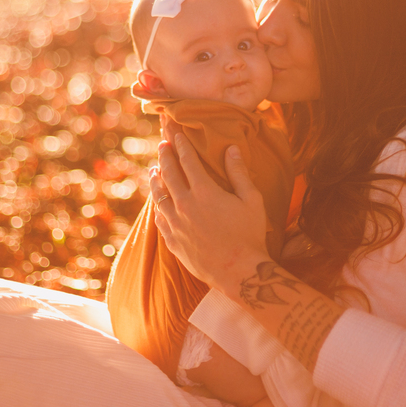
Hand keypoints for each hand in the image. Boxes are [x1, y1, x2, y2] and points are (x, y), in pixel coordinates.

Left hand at [150, 133, 268, 291]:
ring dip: (155, 180)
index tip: (176, 135)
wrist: (238, 272)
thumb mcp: (251, 200)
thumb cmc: (250, 235)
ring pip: (159, 196)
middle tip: (162, 145)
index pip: (188, 161)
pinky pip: (159, 218)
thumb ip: (239, 173)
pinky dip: (157, 206)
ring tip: (154, 170)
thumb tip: (231, 148)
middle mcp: (185, 205)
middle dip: (164, 156)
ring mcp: (176, 224)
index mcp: (205, 192)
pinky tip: (157, 203)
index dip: (182, 146)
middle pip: (169, 174)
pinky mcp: (172, 241)